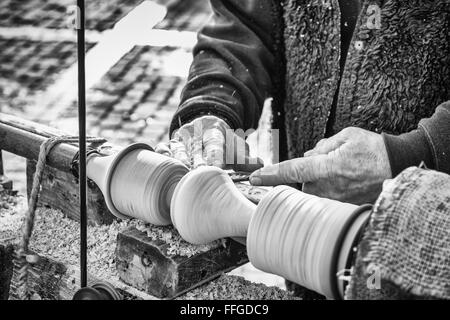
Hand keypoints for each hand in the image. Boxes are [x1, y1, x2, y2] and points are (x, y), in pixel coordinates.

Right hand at [155, 115, 262, 170]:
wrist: (205, 123)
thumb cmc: (224, 142)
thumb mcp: (237, 146)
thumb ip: (246, 157)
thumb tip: (260, 165)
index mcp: (215, 131)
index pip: (215, 145)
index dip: (215, 157)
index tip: (216, 169)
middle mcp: (196, 132)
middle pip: (194, 150)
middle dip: (195, 165)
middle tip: (196, 179)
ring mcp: (180, 138)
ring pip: (176, 150)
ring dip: (177, 164)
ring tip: (178, 180)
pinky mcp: (169, 143)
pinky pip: (163, 149)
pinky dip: (162, 158)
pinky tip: (162, 171)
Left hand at [249, 127, 391, 203]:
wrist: (400, 167)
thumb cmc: (373, 149)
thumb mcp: (346, 136)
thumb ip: (320, 146)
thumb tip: (307, 157)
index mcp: (326, 166)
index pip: (291, 171)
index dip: (270, 175)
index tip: (253, 178)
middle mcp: (328, 187)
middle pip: (303, 182)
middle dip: (311, 172)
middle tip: (334, 163)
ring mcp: (336, 200)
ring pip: (314, 190)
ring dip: (321, 181)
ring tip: (344, 172)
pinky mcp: (344, 208)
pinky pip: (327, 198)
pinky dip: (332, 189)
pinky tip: (348, 182)